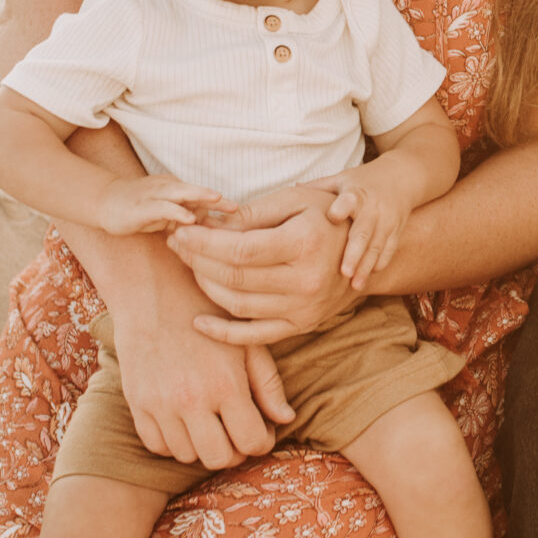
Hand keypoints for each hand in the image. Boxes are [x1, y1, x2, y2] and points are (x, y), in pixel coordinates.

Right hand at [97, 174, 232, 236]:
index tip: (241, 212)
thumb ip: (186, 220)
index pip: (201, 195)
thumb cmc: (139, 210)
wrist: (105, 204)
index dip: (220, 203)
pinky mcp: (140, 207)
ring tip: (218, 200)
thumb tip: (210, 232)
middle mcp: (166, 188)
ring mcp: (153, 195)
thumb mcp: (166, 215)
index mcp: (175, 190)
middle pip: (195, 190)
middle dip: (215, 198)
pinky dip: (176, 211)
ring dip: (199, 196)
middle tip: (236, 206)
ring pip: (180, 193)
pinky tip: (190, 218)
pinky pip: (161, 207)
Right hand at [107, 259, 294, 467]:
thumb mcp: (245, 341)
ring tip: (211, 421)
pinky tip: (185, 420)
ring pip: (187, 455)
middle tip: (237, 430)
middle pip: (220, 458)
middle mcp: (192, 401)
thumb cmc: (207, 310)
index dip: (263, 440)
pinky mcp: (136, 403)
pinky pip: (157, 445)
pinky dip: (173, 441)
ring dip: (203, 445)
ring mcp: (160, 404)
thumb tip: (286, 418)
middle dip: (235, 449)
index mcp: (226, 385)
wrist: (152, 289)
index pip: (252, 442)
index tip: (262, 428)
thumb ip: (267, 383)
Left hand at [169, 194, 363, 344]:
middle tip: (176, 245)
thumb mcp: (294, 201)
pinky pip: (256, 336)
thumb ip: (251, 213)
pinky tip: (199, 322)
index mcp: (304, 243)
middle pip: (235, 277)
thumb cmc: (324, 217)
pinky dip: (224, 333)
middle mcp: (306, 280)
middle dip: (197, 260)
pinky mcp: (301, 325)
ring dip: (206, 287)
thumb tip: (207, 224)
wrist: (361, 252)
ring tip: (190, 267)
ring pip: (239, 306)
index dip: (203, 243)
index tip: (180, 233)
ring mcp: (304, 308)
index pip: (240, 249)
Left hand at [325, 163, 413, 294]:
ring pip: (377, 246)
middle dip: (355, 252)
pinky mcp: (396, 232)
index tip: (333, 216)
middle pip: (365, 231)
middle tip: (343, 272)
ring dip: (366, 266)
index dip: (342, 207)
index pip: (349, 199)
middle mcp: (373, 207)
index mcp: (355, 192)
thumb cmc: (361, 182)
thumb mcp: (339, 180)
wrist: (401, 178)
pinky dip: (379, 265)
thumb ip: (314, 189)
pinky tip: (366, 280)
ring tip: (354, 285)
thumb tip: (284, 195)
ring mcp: (387, 221)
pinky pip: (389, 250)